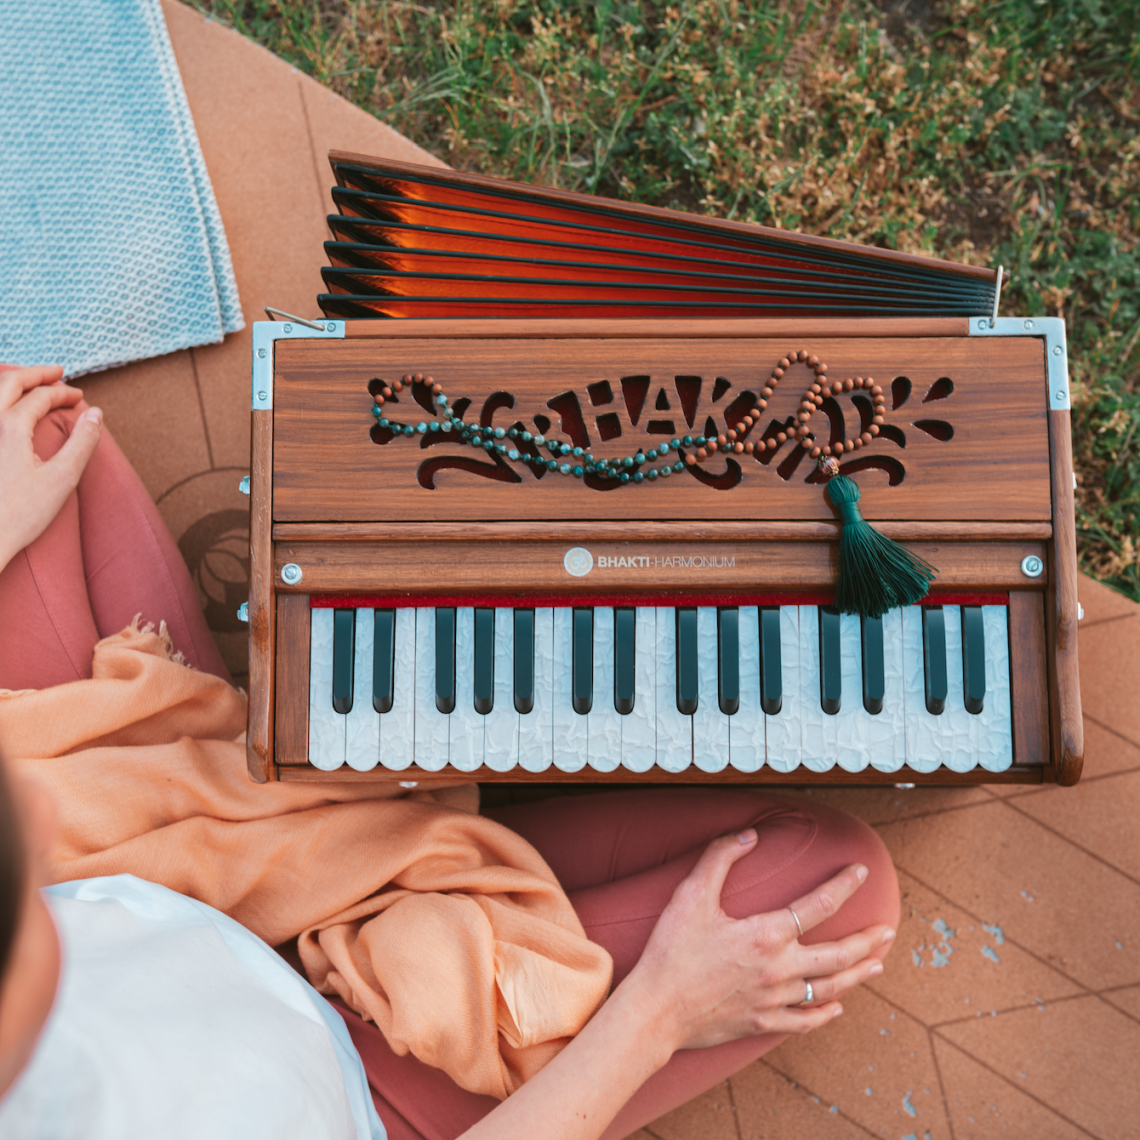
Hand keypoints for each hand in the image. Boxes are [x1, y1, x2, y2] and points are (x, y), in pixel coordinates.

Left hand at [0, 365, 102, 574]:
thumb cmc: (20, 514)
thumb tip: (95, 414)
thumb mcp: (62, 478)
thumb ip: (82, 442)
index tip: (81, 398)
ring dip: (14, 384)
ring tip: (31, 384)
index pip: (40, 397)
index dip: (63, 394)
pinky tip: (9, 410)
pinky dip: (1, 401)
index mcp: (10, 427)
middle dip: (36, 374)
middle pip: (10, 383)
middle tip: (57, 373)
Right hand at [618, 830, 894, 1051]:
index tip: (861, 872)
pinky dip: (826, 1012)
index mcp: (767, 933)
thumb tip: (749, 834)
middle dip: (867, 940)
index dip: (844, 885)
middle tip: (888, 929)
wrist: (656, 1010)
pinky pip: (805, 1020)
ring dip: (857, 974)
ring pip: (829, 987)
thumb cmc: (671, 951)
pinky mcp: (762, 1023)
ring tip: (876, 963)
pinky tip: (837, 1006)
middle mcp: (779, 968)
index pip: (819, 904)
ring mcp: (774, 999)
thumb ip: (720, 858)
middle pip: (838, 954)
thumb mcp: (691, 895)